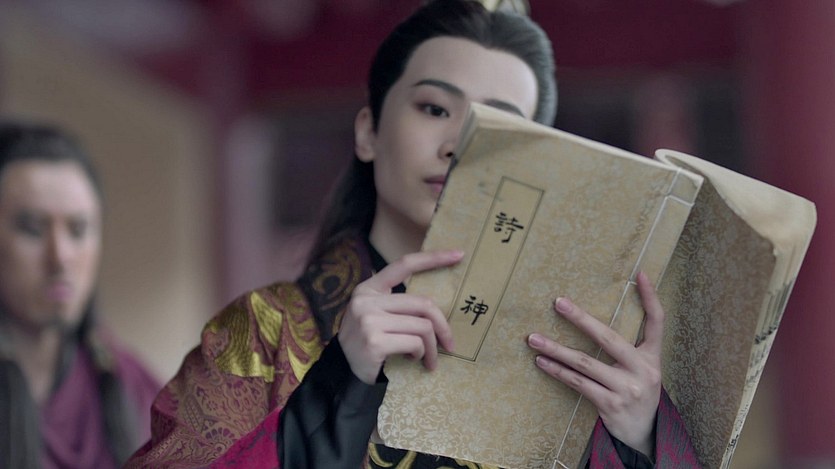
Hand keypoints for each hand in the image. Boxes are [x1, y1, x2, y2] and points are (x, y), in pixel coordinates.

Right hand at [338, 250, 462, 383]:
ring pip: (422, 327)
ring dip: (431, 347)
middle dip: (442, 326)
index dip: (433, 258)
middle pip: (423, 304)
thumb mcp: (376, 316)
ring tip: (428, 358)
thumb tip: (437, 309)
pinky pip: (414, 343)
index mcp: (369, 288)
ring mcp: (369, 320)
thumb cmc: (367, 343)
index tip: (458, 254)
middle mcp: (367, 300)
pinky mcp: (374, 341)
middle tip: (449, 344)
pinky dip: (420, 354)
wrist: (342, 372)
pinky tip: (411, 359)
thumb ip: (399, 306)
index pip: (404, 265)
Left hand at [526, 271, 662, 456]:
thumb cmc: (636, 392)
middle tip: (558, 303)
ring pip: (585, 363)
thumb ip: (630, 348)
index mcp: (652, 357)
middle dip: (581, 318)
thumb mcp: (643, 369)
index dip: (650, 297)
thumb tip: (596, 320)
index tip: (640, 274)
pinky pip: (578, 383)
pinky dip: (557, 371)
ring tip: (533, 338)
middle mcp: (643, 370)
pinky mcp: (610, 404)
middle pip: (608, 338)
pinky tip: (542, 362)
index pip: (657, 321)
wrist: (643, 434)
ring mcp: (626, 388)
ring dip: (556, 349)